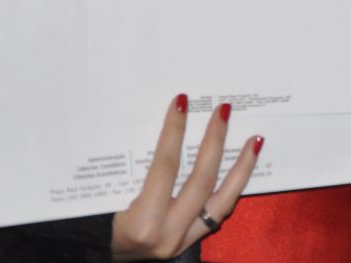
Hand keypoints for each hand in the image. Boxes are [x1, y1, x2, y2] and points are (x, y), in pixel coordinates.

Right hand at [111, 93, 262, 260]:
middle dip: (214, 142)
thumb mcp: (103, 202)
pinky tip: (244, 166)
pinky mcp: (191, 242)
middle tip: (223, 109)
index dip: (173, 133)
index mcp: (143, 223)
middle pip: (200, 180)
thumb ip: (126, 171)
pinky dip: (234, 187)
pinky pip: (219, 212)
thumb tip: (154, 128)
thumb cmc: (96, 228)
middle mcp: (168, 233)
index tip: (181, 103)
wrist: (105, 261)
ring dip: (240, 167)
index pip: (164, 168)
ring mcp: (183, 240)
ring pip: (222, 201)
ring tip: (254, 140)